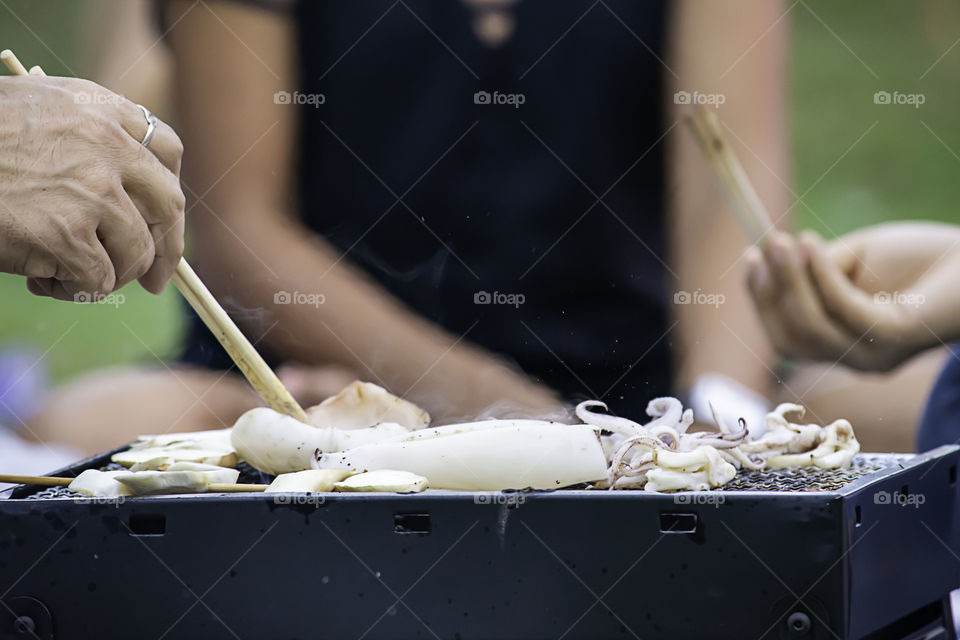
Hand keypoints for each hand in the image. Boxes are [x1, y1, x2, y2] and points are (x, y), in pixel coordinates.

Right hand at [0, 76, 184, 299]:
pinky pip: (98, 280)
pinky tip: (39, 279)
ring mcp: (93, 192)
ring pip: (136, 253)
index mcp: (101, 110)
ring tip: (65, 271)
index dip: (168, 189)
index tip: (163, 219)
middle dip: (167, 251)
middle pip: (168, 208)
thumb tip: (130, 188)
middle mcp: (108, 147)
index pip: (166, 149)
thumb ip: (88, 134)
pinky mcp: (68, 234)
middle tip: (157, 281)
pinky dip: (73, 290)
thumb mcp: (37, 108)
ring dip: (109, 275)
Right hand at [744, 229, 925, 371]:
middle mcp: (855, 360)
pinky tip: (814, 246)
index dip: (760, 300)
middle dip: (770, 293)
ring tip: (787, 240)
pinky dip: (821, 276)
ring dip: (790, 282)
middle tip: (766, 244)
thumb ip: (813, 271)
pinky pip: (842, 309)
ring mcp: (873, 356)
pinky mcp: (893, 339)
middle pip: (790, 338)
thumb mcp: (851, 262)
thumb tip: (770, 262)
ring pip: (810, 327)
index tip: (750, 257)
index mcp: (842, 345)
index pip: (786, 336)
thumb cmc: (920, 261)